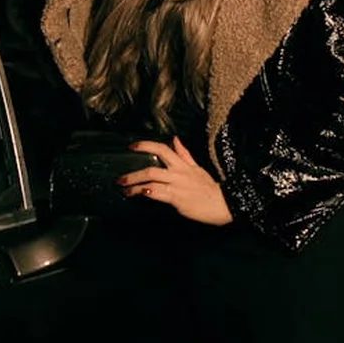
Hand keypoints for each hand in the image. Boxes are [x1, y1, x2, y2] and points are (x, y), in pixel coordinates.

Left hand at [118, 137, 232, 225]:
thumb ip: (184, 154)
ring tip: (125, 190)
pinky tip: (138, 195)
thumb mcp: (196, 167)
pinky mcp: (177, 199)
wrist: (223, 203)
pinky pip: (157, 193)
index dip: (146, 145)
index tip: (132, 146)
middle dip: (133, 173)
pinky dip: (146, 192)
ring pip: (151, 180)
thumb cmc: (209, 187)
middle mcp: (178, 173)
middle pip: (151, 168)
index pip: (163, 148)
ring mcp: (177, 185)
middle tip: (120, 179)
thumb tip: (175, 139)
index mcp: (183, 164)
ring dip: (134, 185)